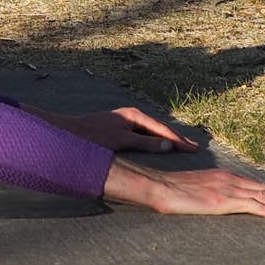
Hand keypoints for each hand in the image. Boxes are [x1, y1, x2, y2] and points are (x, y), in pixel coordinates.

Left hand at [41, 105, 199, 153]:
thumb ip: (145, 143)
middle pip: (159, 128)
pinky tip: (160, 146)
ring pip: (152, 131)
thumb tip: (169, 145)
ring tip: (182, 147)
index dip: (179, 140)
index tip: (195, 149)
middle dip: (177, 138)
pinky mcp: (120, 128)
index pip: (162, 129)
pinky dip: (155, 140)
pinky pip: (143, 134)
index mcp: (134, 116)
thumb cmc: (92, 137)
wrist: (69, 133)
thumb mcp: (121, 140)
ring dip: (167, 139)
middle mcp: (131, 116)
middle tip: (195, 148)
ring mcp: (125, 121)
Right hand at [103, 158, 264, 218]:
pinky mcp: (224, 200)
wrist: (159, 187)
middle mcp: (230, 179)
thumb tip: (215, 201)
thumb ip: (211, 191)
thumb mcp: (196, 187)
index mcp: (224, 175)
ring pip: (263, 196)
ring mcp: (228, 188)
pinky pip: (252, 205)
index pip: (255, 184)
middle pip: (264, 189)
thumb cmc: (171, 189)